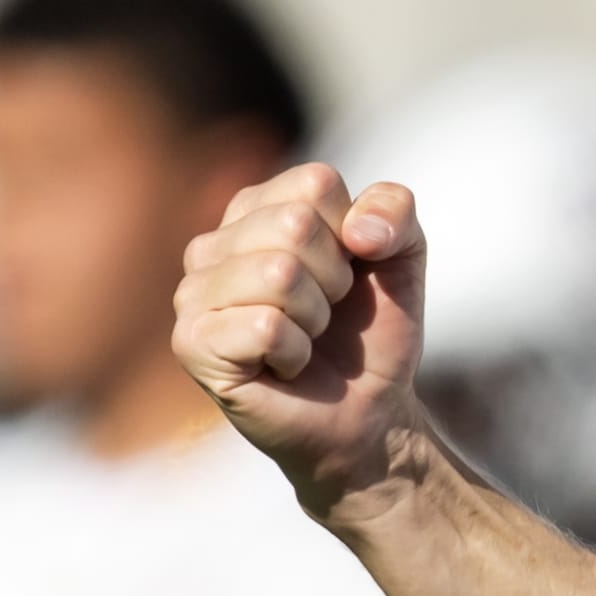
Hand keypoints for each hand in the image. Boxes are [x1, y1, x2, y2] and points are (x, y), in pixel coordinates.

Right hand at [173, 164, 429, 518]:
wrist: (368, 412)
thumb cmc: (371, 331)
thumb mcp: (404, 255)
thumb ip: (395, 210)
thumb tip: (359, 231)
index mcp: (256, 208)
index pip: (316, 183)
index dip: (353, 233)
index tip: (349, 270)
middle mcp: (213, 244)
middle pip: (294, 225)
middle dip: (334, 278)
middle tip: (327, 312)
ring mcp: (193, 293)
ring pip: (278, 274)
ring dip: (315, 317)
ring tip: (305, 337)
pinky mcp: (191, 343)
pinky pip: (264, 326)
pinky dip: (296, 352)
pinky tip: (285, 365)